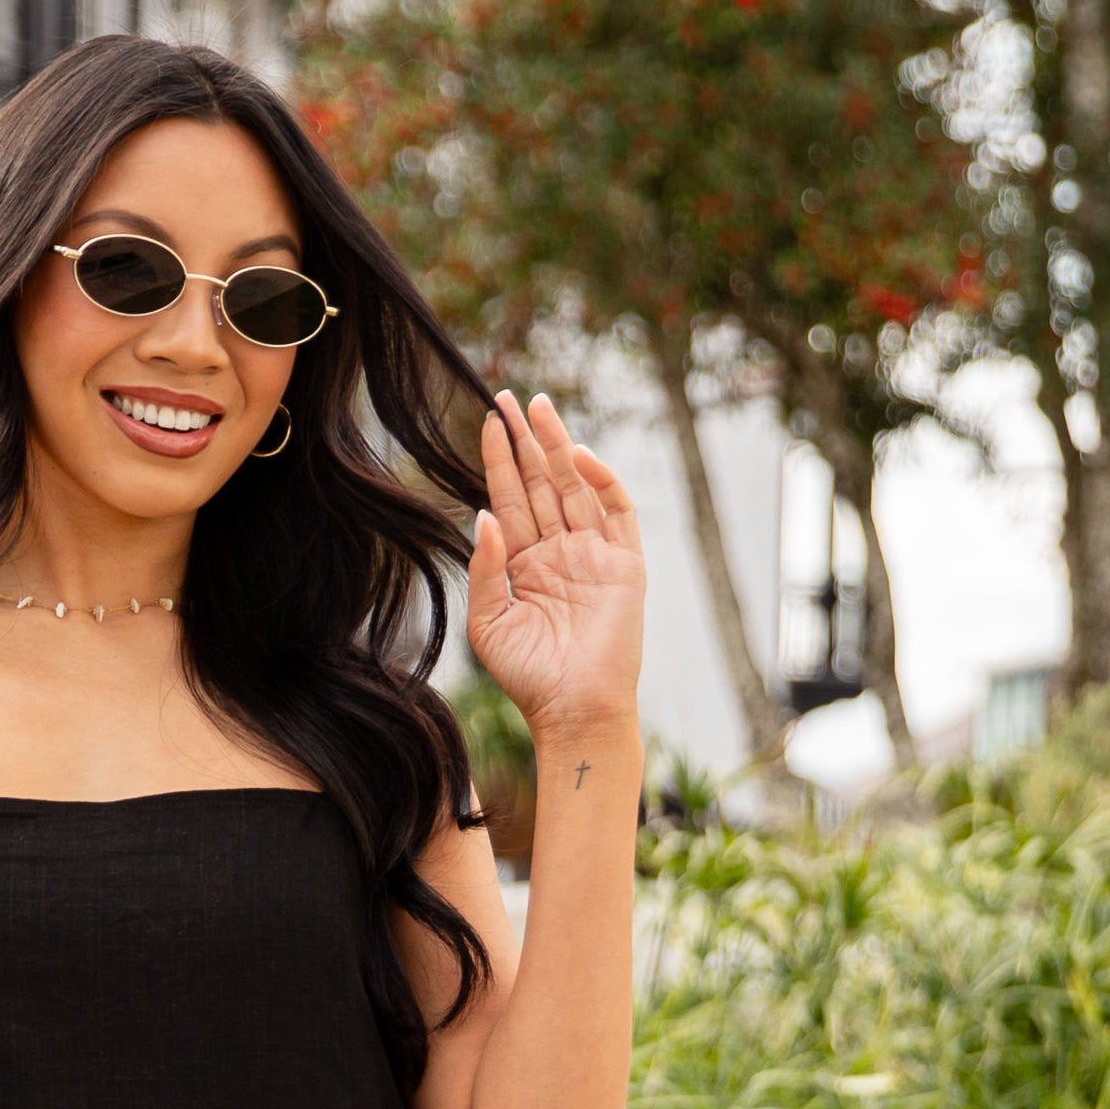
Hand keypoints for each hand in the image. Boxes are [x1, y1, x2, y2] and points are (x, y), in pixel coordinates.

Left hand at [468, 392, 644, 747]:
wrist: (574, 712)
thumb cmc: (529, 677)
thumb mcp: (489, 623)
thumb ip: (485, 568)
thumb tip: (485, 513)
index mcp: (525, 565)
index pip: (511, 500)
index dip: (499, 461)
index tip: (488, 423)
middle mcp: (560, 552)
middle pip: (542, 483)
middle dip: (526, 440)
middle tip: (508, 396)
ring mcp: (594, 555)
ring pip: (576, 486)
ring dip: (559, 446)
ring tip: (539, 406)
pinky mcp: (624, 565)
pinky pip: (614, 512)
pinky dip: (600, 482)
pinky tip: (577, 457)